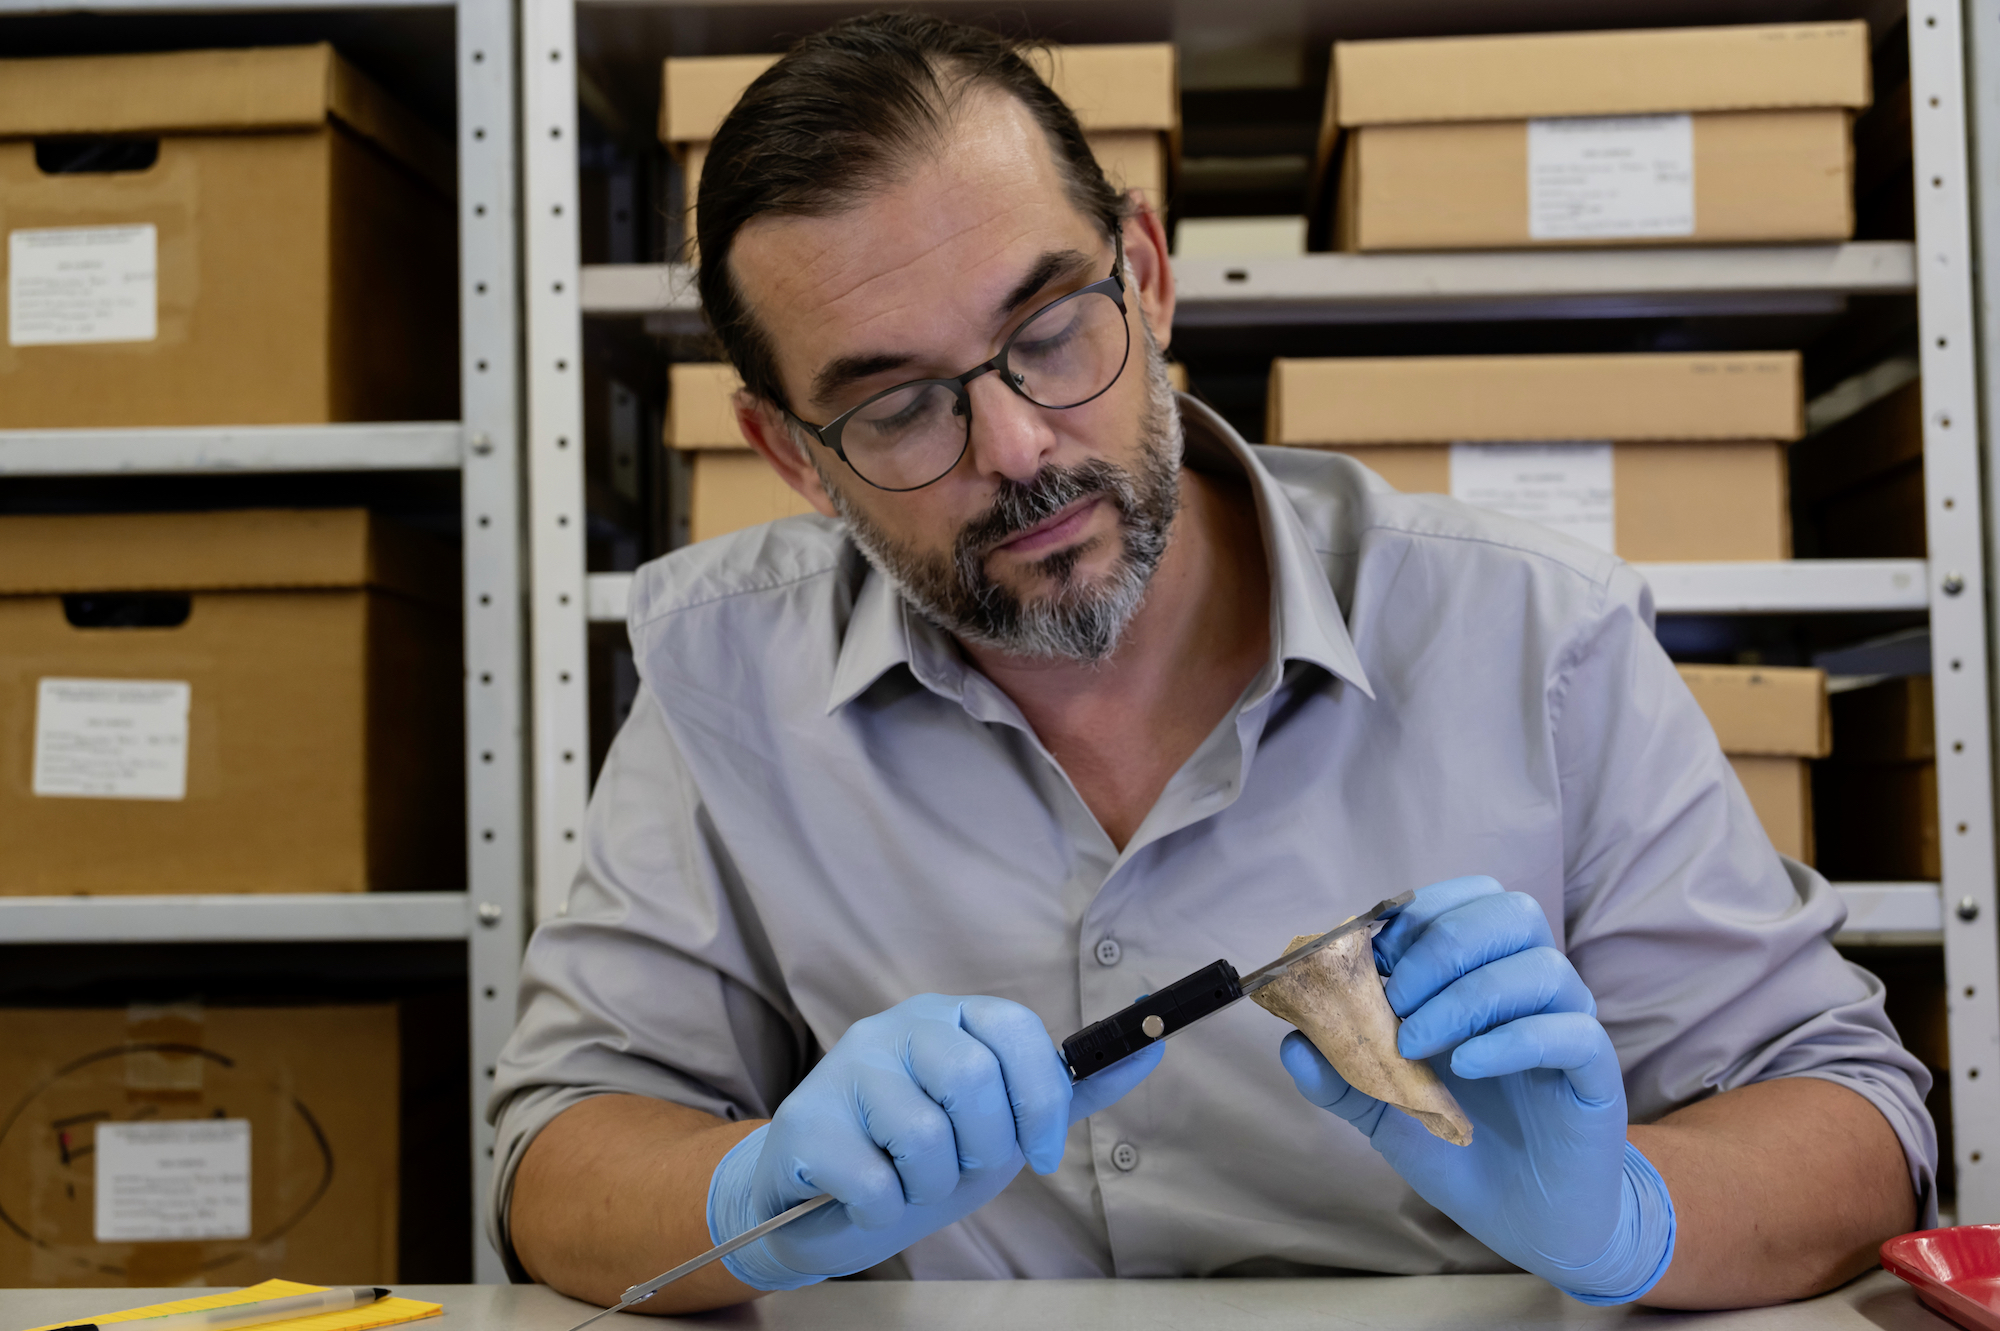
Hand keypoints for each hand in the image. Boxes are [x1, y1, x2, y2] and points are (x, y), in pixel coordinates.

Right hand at [710, 993, 1160, 1289]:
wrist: (815, 1200)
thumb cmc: (916, 1156)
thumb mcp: (999, 1126)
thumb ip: (1066, 1092)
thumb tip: (1152, 1048)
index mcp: (949, 1019)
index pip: (1014, 1024)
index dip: (1039, 1095)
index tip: (1043, 1152)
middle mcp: (895, 1027)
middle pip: (972, 1078)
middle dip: (982, 1148)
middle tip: (958, 1166)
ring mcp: (846, 1067)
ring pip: (925, 1135)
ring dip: (929, 1186)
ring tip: (906, 1181)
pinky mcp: (805, 1121)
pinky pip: (875, 1181)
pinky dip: (883, 1209)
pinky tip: (865, 1197)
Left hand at [1279, 876, 1674, 1303]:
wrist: (1524, 1220)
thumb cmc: (1461, 1148)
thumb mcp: (1384, 1110)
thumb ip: (1339, 1074)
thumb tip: (1291, 1041)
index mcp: (1486, 975)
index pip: (1471, 900)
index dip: (1421, 912)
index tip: (1376, 953)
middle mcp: (1532, 989)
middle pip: (1511, 914)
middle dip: (1443, 945)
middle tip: (1397, 1001)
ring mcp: (1568, 1027)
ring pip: (1542, 967)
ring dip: (1468, 995)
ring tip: (1418, 1043)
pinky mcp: (1595, 1075)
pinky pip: (1571, 1032)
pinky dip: (1512, 1039)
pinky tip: (1467, 1066)